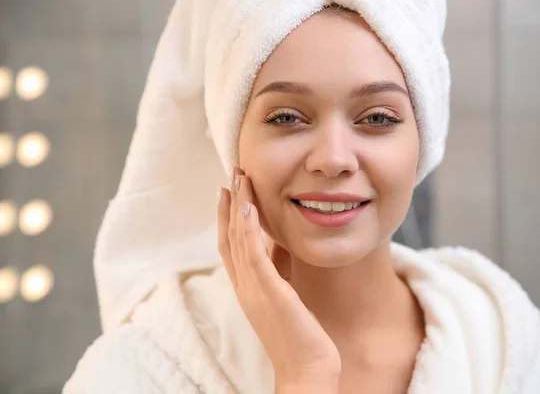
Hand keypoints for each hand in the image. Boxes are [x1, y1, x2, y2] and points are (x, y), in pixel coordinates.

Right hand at [217, 168, 340, 387]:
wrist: (306, 370)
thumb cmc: (299, 335)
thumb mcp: (285, 295)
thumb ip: (279, 270)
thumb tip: (280, 243)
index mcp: (248, 288)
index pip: (231, 246)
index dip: (227, 217)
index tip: (229, 192)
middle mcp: (245, 286)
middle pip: (230, 237)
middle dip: (230, 204)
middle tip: (232, 174)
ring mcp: (254, 289)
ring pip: (239, 239)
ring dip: (238, 206)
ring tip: (239, 178)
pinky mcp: (270, 292)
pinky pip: (254, 255)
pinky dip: (249, 228)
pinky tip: (249, 206)